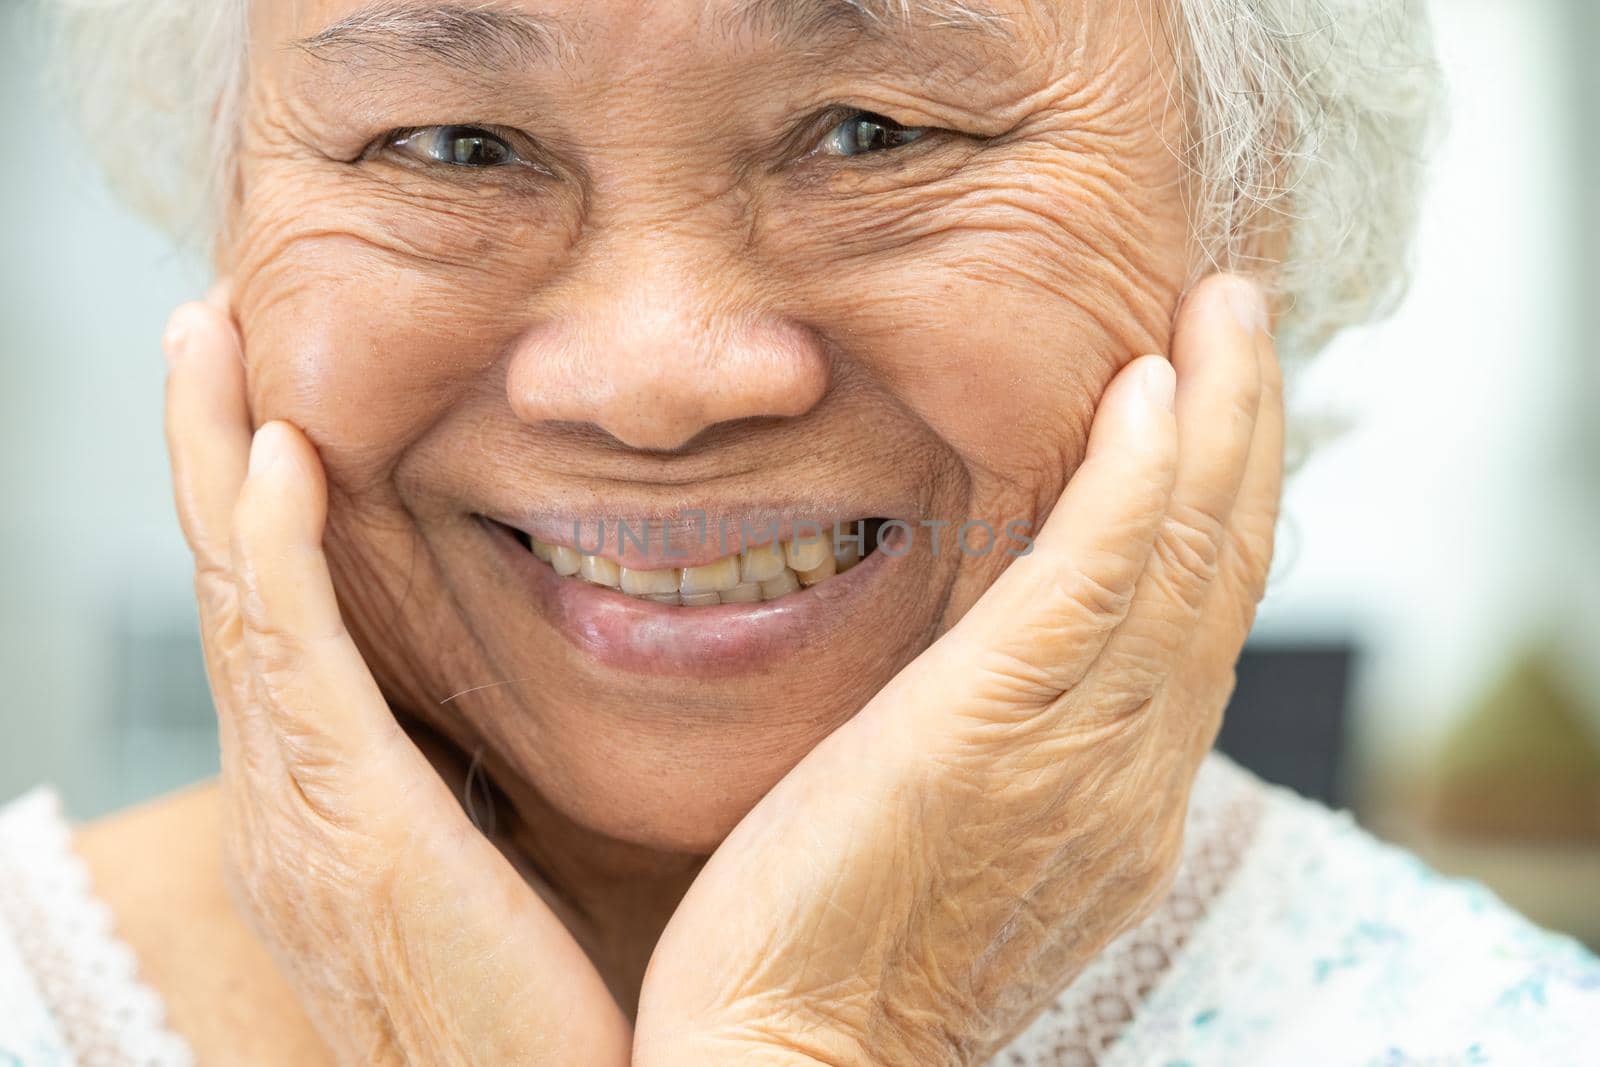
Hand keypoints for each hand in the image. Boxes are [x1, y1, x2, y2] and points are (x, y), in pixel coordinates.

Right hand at [162, 290, 630, 1066]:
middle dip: (208, 447)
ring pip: (235, 594)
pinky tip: (281, 457)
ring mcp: (299, 808)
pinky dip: (276, 550)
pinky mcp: (344, 822)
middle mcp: (284, 794)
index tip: (268, 400)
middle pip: (228, 583)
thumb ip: (484, 780)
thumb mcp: (497, 870)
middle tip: (207, 328)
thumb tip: (514, 712)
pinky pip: (290, 656)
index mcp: (322, 801)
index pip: (274, 619)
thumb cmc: (542, 1011)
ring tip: (209, 339)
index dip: (254, 506)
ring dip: (217, 457)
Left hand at [633, 273, 1283, 1065]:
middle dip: (1245, 429)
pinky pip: (1091, 586)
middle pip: (1219, 571)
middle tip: (1240, 311)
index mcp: (1122, 797)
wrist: (790, 1061)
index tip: (1215, 397)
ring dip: (1214, 422)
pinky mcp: (986, 734)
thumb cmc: (845, 950)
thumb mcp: (967, 837)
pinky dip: (1135, 486)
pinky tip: (1151, 394)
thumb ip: (1016, 745)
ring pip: (1179, 560)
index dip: (1220, 498)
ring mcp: (1075, 758)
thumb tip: (1015, 662)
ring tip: (1223, 311)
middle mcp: (1129, 774)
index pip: (1196, 619)